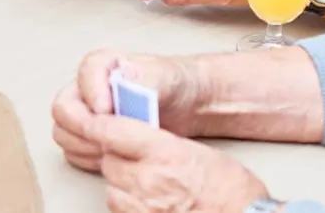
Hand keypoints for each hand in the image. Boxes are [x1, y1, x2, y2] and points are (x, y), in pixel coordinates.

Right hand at [54, 49, 209, 171]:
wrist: (186, 103)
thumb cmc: (174, 84)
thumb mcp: (164, 76)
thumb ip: (143, 80)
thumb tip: (123, 87)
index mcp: (102, 65)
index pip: (84, 74)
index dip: (93, 94)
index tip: (108, 110)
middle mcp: (87, 88)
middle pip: (63, 108)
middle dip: (83, 127)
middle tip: (107, 138)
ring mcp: (85, 113)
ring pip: (63, 132)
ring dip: (83, 146)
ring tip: (112, 150)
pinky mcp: (89, 136)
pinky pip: (72, 151)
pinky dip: (87, 158)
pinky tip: (111, 158)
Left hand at [86, 114, 270, 212]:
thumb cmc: (232, 191)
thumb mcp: (199, 153)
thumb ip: (164, 145)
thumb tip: (141, 141)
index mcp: (164, 153)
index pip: (113, 131)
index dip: (99, 124)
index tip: (92, 121)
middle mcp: (149, 179)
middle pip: (109, 160)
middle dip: (117, 156)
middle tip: (135, 157)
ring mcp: (144, 205)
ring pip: (110, 186)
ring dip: (120, 181)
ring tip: (144, 181)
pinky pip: (118, 208)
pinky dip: (125, 203)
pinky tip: (144, 201)